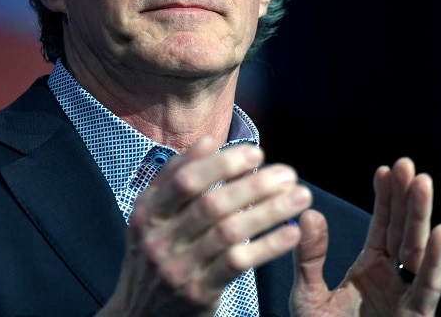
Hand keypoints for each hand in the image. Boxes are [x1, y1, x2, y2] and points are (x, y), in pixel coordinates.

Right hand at [98, 137, 312, 315]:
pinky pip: (239, 264)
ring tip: (300, 197)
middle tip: (288, 173)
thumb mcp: (151, 218)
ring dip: (270, 211)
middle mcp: (159, 240)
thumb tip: (208, 141)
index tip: (257, 154)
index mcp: (147, 213)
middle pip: (212, 205)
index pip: (186, 180)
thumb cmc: (156, 254)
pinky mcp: (198, 293)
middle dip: (255, 185)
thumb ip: (174, 178)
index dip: (223, 164)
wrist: (139, 314)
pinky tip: (291, 233)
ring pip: (230, 232)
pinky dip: (267, 246)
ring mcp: (178, 268)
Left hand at [290, 157, 440, 315]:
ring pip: (419, 250)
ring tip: (422, 182)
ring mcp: (407, 297)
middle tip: (408, 164)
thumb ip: (309, 257)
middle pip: (404, 231)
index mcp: (371, 268)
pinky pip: (429, 286)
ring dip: (422, 216)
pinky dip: (435, 258)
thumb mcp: (307, 295)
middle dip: (407, 199)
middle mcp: (394, 279)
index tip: (386, 168)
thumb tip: (309, 213)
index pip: (383, 225)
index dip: (386, 198)